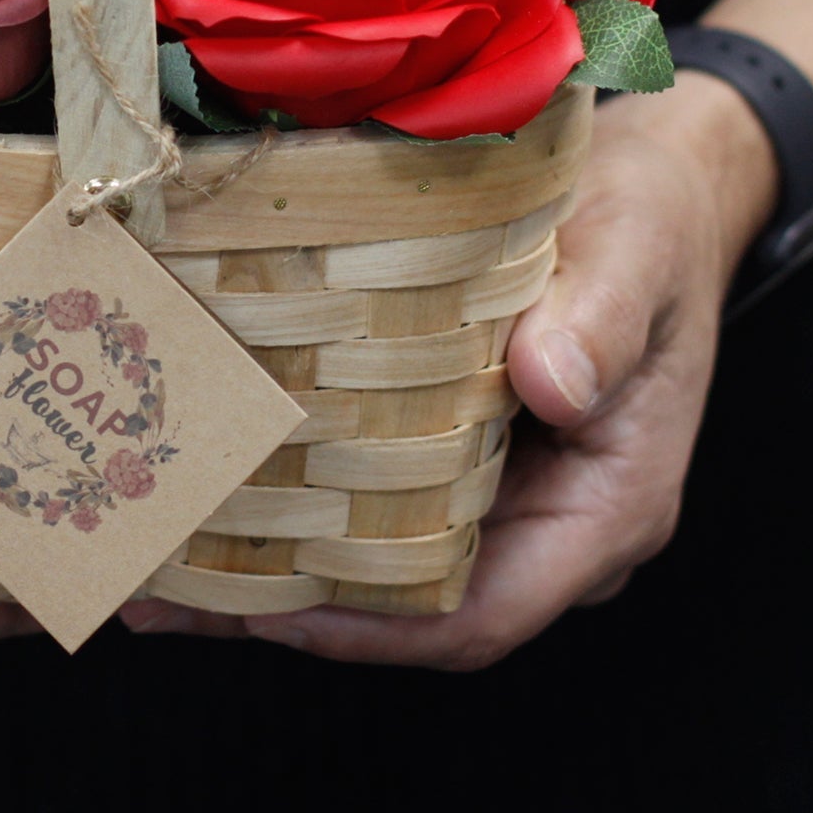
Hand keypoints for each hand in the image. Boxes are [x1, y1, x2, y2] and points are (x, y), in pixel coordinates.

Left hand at [120, 75, 777, 666]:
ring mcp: (499, 487)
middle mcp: (546, 520)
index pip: (482, 611)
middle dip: (290, 606)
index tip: (272, 608)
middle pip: (410, 602)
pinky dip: (300, 498)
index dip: (374, 628)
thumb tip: (550, 385)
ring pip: (382, 557)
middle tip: (169, 587)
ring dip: (276, 560)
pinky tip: (218, 474)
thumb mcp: (639, 251)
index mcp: (606, 506)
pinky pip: (378, 494)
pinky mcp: (457, 445)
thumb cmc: (653, 219)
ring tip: (159, 548)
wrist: (654, 184)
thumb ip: (602, 321)